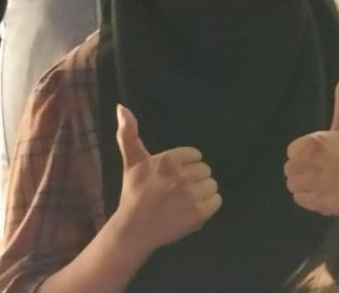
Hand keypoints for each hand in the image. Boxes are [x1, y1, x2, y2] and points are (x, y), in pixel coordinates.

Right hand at [112, 105, 221, 256]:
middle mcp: (180, 176)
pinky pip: (217, 201)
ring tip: (184, 201)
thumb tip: (121, 106)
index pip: (196, 155)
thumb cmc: (134, 194)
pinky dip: (209, 205)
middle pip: (205, 170)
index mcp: (168, 160)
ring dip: (202, 192)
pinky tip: (192, 210)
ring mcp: (190, 195)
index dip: (187, 166)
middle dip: (194, 179)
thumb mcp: (132, 162)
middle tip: (176, 191)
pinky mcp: (198, 213)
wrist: (133, 231)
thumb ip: (129, 134)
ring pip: (212, 184)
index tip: (172, 178)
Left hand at [284, 70, 338, 228]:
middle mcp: (312, 161)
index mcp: (316, 141)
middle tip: (323, 172)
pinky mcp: (317, 202)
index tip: (321, 157)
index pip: (292, 151)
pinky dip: (309, 199)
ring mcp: (315, 183)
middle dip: (303, 172)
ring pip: (292, 185)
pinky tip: (324, 194)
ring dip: (305, 186)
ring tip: (323, 183)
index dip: (304, 155)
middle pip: (289, 169)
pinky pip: (299, 199)